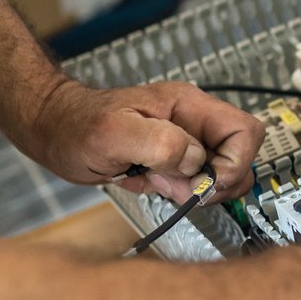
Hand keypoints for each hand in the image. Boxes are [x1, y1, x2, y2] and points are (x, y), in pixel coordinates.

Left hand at [26, 80, 266, 201]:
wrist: (55, 131)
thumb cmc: (77, 125)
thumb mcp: (115, 132)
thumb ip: (159, 142)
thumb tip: (196, 161)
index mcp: (189, 107)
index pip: (245, 132)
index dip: (235, 162)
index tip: (206, 182)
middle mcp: (194, 124)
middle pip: (240, 157)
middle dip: (215, 182)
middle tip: (179, 187)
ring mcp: (185, 143)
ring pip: (219, 175)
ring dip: (192, 190)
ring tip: (159, 182)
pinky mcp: (173, 161)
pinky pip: (193, 184)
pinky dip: (175, 193)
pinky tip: (149, 183)